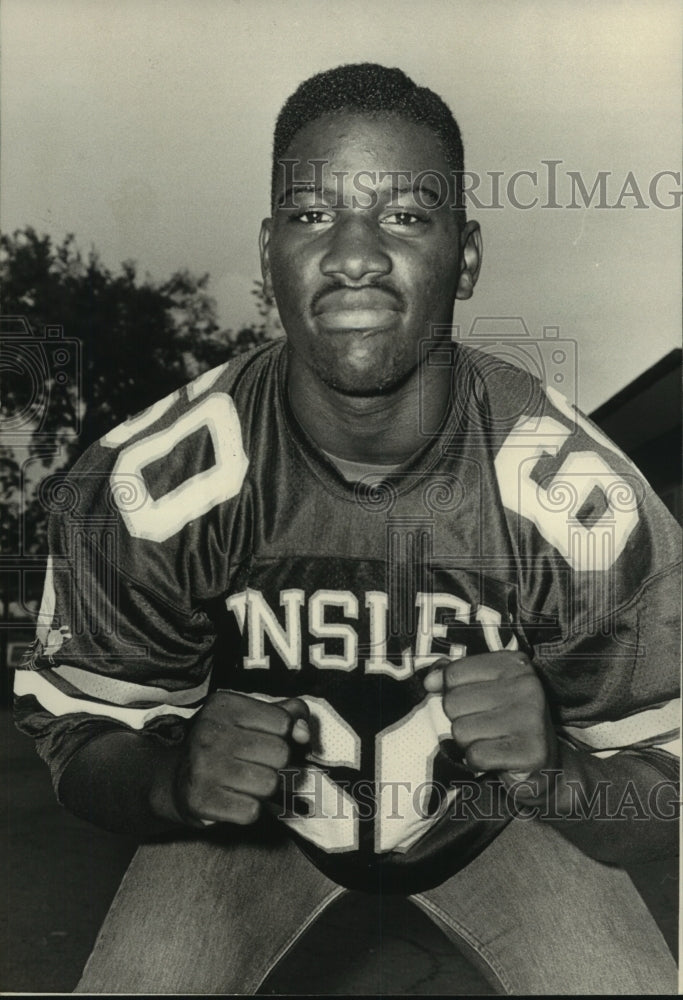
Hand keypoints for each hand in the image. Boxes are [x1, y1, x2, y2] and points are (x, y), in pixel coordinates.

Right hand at [155, 691, 309, 827]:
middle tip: (254, 764)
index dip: (281, 736)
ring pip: (270, 784)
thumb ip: (288, 715)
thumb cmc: (224, 744)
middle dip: (275, 764)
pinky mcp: (200, 800)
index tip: (263, 740)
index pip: (283, 722)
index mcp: (224, 705)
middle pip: (280, 754)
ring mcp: (202, 767)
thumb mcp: (252, 717)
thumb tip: (303, 733)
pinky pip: (252, 812)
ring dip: (263, 788)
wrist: (174, 779)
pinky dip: (248, 809)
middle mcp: (210, 732)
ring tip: (244, 781)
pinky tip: (233, 798)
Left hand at [423, 651, 556, 790]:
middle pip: (453, 703)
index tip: (473, 703)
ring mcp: (531, 718)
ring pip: (461, 731)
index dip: (452, 693)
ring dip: (469, 742)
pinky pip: (475, 755)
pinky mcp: (531, 751)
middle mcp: (527, 686)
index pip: (453, 674)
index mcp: (514, 663)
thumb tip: (430, 682)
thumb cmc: (505, 720)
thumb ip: (453, 676)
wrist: (543, 762)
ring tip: (491, 740)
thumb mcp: (483, 688)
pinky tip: (496, 757)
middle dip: (460, 720)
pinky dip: (478, 761)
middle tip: (484, 726)